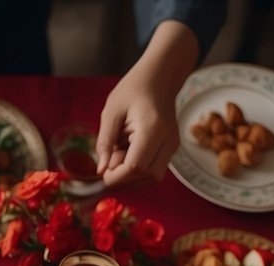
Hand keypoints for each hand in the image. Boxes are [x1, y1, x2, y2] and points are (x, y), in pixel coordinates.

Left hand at [95, 20, 198, 187]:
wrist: (160, 77)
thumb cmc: (134, 89)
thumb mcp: (111, 112)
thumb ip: (105, 142)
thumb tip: (101, 171)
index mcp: (152, 129)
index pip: (136, 167)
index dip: (117, 177)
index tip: (101, 173)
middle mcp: (168, 141)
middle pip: (147, 176)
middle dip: (123, 179)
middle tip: (108, 164)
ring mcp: (172, 147)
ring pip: (153, 178)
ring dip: (131, 177)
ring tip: (119, 156)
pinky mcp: (171, 150)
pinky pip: (154, 171)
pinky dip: (138, 173)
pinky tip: (127, 157)